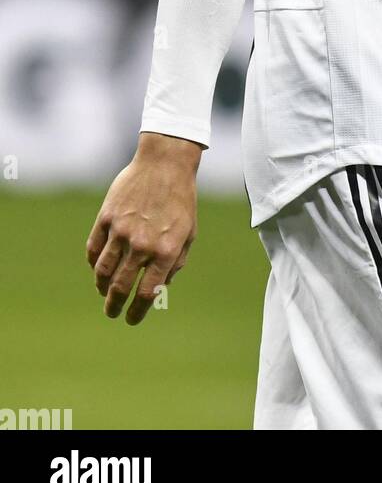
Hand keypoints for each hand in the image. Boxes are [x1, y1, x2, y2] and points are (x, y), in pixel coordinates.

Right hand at [86, 132, 200, 324]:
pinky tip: (98, 270)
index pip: (147, 293)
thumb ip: (174, 263)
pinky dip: (93, 264)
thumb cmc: (181, 200)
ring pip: (102, 271)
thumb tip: (159, 291)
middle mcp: (142, 244)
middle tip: (112, 313)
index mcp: (166, 250)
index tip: (131, 319)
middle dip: (114, 305)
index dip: (137, 311)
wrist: (165, 164)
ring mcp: (122, 230)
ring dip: (101, 288)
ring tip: (104, 294)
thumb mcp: (188, 233)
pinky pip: (93, 250)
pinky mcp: (106, 218)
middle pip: (120, 286)